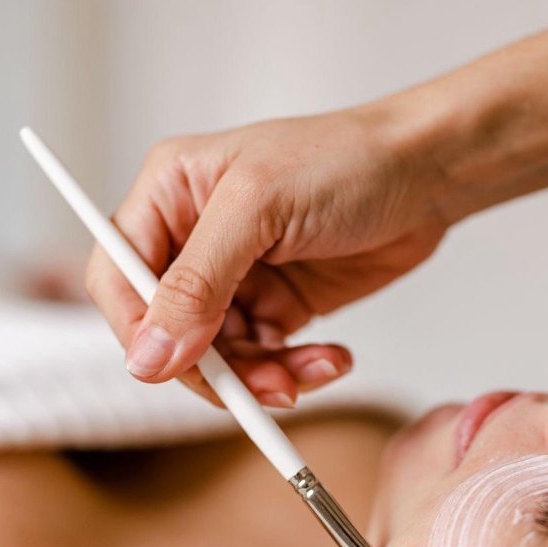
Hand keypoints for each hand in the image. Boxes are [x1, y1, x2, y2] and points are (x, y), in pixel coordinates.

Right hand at [86, 106, 447, 406]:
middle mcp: (196, 238)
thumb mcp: (261, 208)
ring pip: (219, 355)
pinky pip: (266, 358)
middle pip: (169, 330)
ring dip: (262, 376)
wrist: (428, 173)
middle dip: (215, 366)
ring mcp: (238, 276)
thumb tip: (149, 354)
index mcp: (170, 194)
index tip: (177, 366)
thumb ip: (198, 283)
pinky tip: (331, 358)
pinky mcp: (279, 304)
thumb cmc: (347, 160)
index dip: (139, 331)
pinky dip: (295, 370)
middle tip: (264, 385)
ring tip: (309, 372)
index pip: (119, 278)